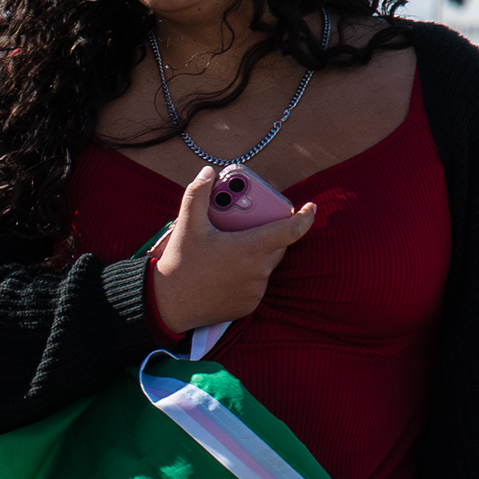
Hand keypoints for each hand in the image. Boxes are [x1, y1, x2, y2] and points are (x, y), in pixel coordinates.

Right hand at [145, 163, 313, 334]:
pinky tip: (226, 269)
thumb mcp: (187, 226)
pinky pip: (255, 284)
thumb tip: (208, 172)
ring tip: (230, 247)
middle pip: (277, 245)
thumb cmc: (180, 264)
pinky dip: (247, 274)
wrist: (167, 306)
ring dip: (256, 253)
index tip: (310, 207)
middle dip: (268, 231)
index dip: (305, 217)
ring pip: (265, 265)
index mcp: (250, 249)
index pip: (291, 230)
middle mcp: (258, 271)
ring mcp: (255, 291)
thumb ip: (198, 194)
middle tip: (249, 223)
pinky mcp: (248, 305)